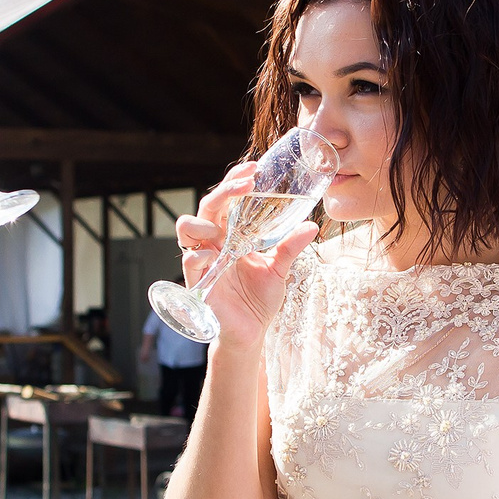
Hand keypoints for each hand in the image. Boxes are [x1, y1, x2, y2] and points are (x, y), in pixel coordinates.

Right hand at [171, 159, 318, 351]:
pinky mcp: (197, 280)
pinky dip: (200, 255)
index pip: (227, 199)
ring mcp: (203, 259)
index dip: (235, 180)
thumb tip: (312, 226)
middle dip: (224, 191)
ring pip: (186, 228)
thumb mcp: (280, 269)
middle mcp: (214, 241)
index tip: (254, 167)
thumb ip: (290, 246)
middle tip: (245, 183)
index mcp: (231, 233)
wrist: (251, 332)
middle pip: (208, 206)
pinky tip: (215, 257)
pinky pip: (190, 261)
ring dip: (202, 221)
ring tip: (220, 227)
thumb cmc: (260, 298)